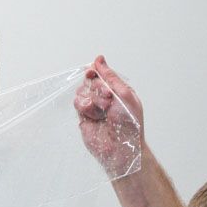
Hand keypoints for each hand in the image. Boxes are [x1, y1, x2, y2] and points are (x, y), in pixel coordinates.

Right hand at [73, 55, 142, 178]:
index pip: (101, 74)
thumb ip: (110, 76)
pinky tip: (94, 115)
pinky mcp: (83, 117)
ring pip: (81, 91)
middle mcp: (104, 97)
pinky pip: (77, 103)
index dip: (96, 71)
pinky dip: (85, 107)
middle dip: (98, 87)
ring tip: (103, 110)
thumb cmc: (129, 124)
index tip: (93, 72)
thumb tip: (99, 59)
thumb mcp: (124, 94)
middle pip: (90, 81)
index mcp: (117, 90)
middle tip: (108, 99)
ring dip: (92, 98)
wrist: (121, 147)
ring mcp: (93, 107)